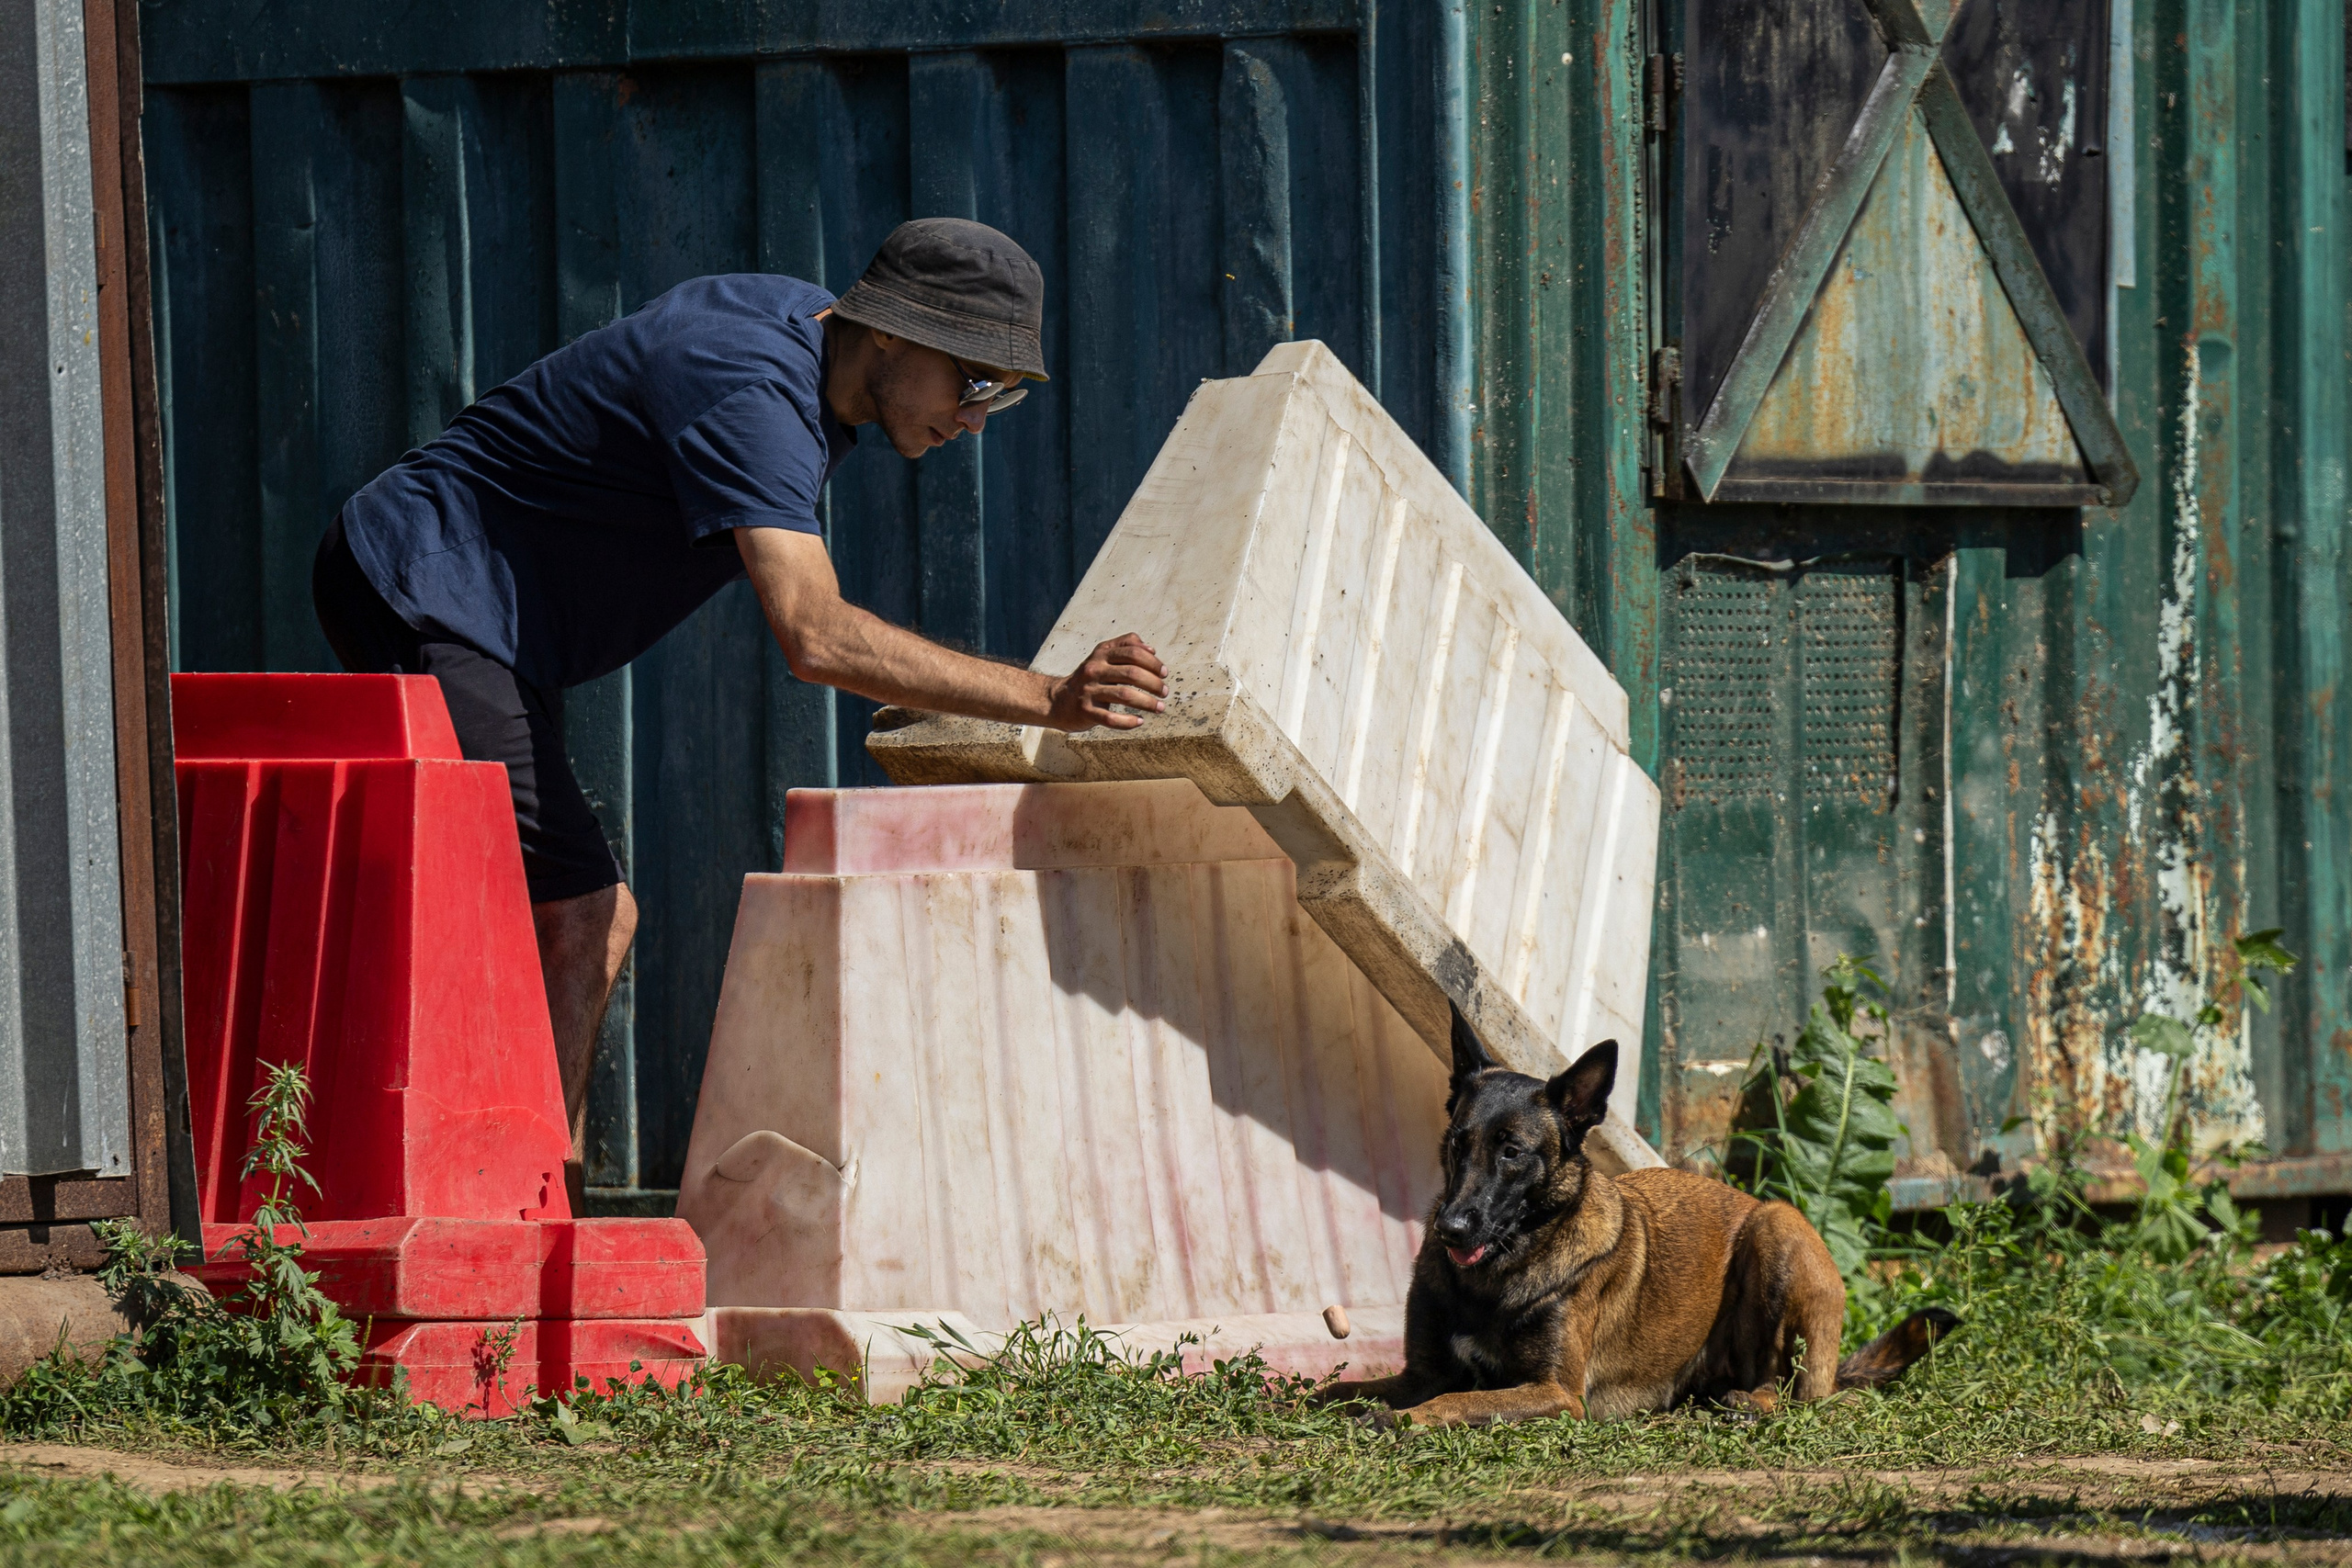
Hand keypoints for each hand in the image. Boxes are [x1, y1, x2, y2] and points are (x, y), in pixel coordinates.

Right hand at [1045, 634, 1166, 731]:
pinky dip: (1128, 721)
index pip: (1133, 652)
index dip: (1153, 662)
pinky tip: (1139, 721)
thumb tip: (1151, 650)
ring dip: (1147, 702)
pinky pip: (1110, 718)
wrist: (1058, 700)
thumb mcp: (1103, 656)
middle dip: (1154, 683)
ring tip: (1159, 708)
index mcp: (1101, 654)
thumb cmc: (1090, 678)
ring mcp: (1089, 691)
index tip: (1164, 673)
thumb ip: (1126, 646)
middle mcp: (1094, 669)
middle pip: (1131, 673)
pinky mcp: (1085, 711)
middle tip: (1165, 692)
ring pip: (1124, 695)